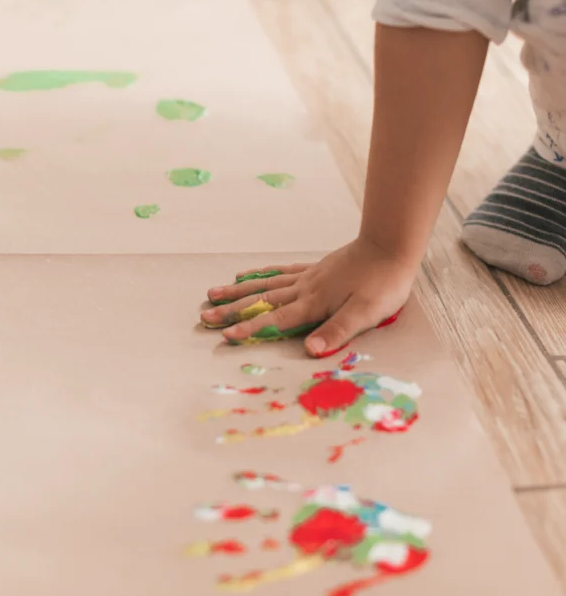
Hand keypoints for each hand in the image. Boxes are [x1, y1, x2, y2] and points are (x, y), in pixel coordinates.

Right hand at [201, 238, 417, 355]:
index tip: (225, 336)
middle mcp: (304, 289)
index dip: (250, 329)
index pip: (276, 320)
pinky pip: (280, 272)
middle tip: (205, 318)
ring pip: (264, 285)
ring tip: (212, 294)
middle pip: (261, 301)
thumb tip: (309, 349)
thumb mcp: (366, 313)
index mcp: (314, 303)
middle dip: (232, 311)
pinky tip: (245, 274)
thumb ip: (337, 330)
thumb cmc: (383, 283)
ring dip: (237, 292)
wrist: (390, 245)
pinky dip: (260, 275)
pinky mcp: (315, 269)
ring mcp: (307, 277)